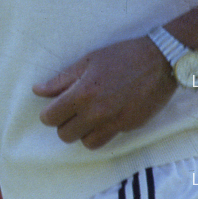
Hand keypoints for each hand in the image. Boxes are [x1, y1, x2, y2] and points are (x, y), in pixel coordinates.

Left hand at [33, 37, 176, 149]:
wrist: (160, 61)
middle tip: (71, 111)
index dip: (48, 114)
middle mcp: (96, 112)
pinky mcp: (127, 127)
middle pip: (65, 134)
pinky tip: (102, 119)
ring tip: (87, 116)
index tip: (53, 108)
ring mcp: (113, 122)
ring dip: (81, 132)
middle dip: (64, 124)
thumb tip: (37, 90)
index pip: (51, 117)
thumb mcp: (88, 61)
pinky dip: (98, 134)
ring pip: (84, 142)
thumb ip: (61, 80)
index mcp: (83, 92)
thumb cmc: (122, 56)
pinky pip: (104, 141)